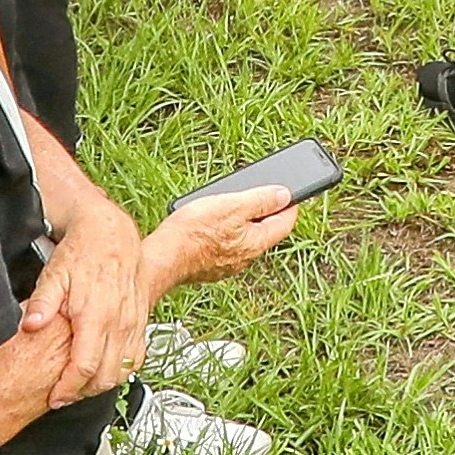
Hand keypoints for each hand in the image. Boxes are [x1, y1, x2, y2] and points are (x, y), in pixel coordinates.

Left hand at [11, 227, 142, 407]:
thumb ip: (43, 302)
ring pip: (122, 371)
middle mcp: (119, 323)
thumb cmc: (83, 252)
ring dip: (101, 385)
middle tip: (62, 396)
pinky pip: (136, 359)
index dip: (68, 388)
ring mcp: (133, 324)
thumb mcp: (55, 272)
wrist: (114, 234)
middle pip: (105, 376)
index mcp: (96, 315)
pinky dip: (120, 372)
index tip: (54, 398)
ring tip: (79, 386)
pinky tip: (103, 371)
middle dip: (83, 393)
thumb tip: (29, 324)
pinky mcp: (141, 323)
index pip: (85, 367)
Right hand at [149, 184, 304, 298]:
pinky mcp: (211, 265)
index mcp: (256, 242)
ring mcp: (228, 263)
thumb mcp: (232, 206)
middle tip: (261, 192)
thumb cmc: (194, 232)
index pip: (286, 222)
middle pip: (266, 230)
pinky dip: (226, 231)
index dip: (290, 202)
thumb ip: (261, 200)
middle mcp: (246, 257)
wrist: (163, 257)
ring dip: (244, 221)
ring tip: (233, 203)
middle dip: (266, 211)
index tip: (289, 189)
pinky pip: (227, 245)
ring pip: (245, 238)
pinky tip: (213, 222)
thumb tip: (286, 195)